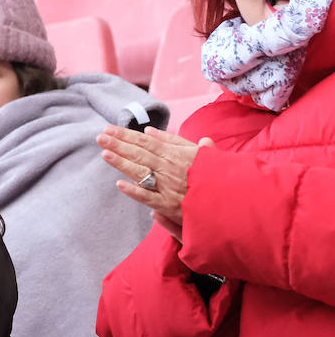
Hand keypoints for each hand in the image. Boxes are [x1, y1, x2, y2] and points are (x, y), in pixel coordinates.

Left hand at [98, 125, 215, 239]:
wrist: (236, 200)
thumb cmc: (218, 175)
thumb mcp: (200, 153)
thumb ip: (175, 142)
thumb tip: (149, 131)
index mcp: (178, 155)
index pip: (147, 143)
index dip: (126, 136)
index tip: (109, 130)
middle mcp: (172, 169)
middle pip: (141, 154)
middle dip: (119, 145)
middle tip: (100, 136)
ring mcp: (170, 188)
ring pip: (142, 173)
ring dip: (122, 163)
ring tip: (105, 153)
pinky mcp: (172, 206)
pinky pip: (151, 198)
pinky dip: (136, 192)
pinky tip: (120, 185)